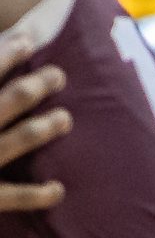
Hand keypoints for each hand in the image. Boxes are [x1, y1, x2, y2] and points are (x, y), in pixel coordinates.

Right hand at [0, 36, 68, 212]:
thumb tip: (2, 52)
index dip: (4, 54)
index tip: (28, 40)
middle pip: (6, 101)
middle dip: (35, 87)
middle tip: (59, 76)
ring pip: (14, 140)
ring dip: (43, 128)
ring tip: (65, 118)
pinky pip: (11, 196)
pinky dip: (36, 195)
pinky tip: (58, 189)